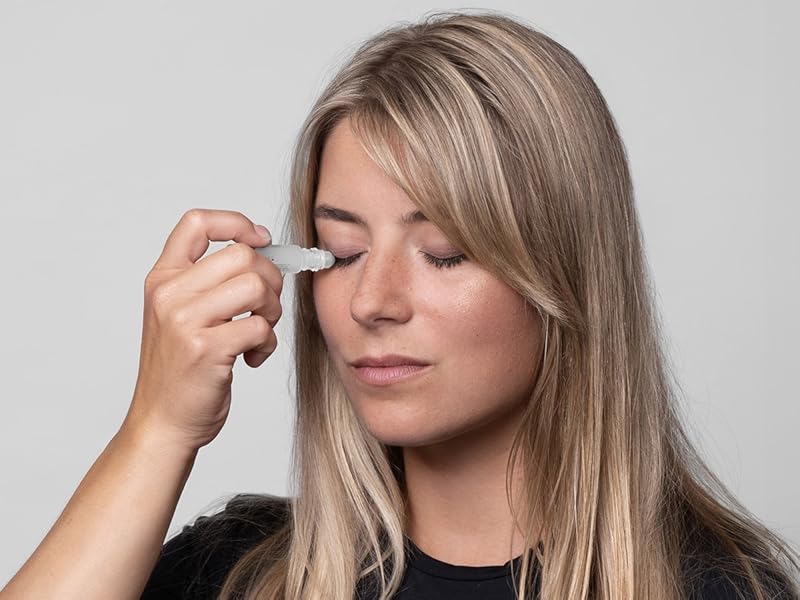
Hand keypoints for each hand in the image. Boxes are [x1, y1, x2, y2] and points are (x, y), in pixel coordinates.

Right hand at [123, 208, 283, 451]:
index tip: (261, 240)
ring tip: (260, 331)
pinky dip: (268, 344)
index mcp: (162, 279)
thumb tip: (261, 251)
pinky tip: (253, 357)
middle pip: (242, 254)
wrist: (162, 423)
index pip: (197, 222)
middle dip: (271, 278)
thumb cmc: (180, 371)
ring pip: (256, 286)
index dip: (236, 223)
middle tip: (266, 306)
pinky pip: (260, 327)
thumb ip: (207, 282)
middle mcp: (170, 294)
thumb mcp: (179, 315)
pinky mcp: (206, 349)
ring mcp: (185, 321)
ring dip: (272, 310)